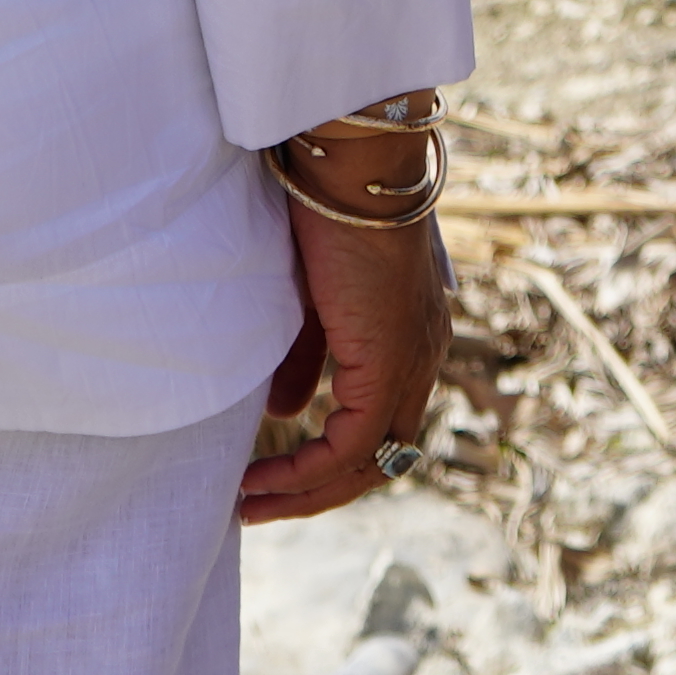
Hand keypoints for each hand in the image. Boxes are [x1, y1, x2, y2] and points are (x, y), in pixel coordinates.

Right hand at [238, 195, 452, 523]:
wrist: (348, 169)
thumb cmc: (326, 215)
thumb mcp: (311, 302)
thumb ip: (306, 360)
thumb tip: (291, 416)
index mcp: (411, 340)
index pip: (384, 427)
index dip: (332, 462)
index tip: (277, 478)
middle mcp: (424, 359)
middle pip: (383, 458)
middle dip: (318, 492)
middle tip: (258, 505)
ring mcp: (413, 364)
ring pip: (371, 463)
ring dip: (308, 493)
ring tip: (252, 503)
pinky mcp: (389, 363)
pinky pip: (353, 446)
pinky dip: (307, 472)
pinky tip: (263, 479)